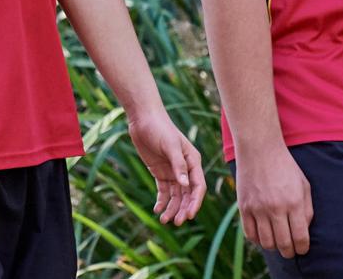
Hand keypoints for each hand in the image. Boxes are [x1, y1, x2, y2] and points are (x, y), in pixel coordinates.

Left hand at [126, 109, 205, 224]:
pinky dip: (162, 201)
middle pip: (187, 194)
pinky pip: (164, 191)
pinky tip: (157, 209)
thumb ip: (178, 165)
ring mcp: (173, 171)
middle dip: (182, 209)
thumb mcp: (170, 145)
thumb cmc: (160, 128)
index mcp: (193, 161)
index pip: (198, 186)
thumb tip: (186, 186)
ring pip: (176, 195)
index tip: (188, 215)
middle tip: (175, 222)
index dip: (195, 202)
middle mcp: (185, 168)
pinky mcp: (160, 172)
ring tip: (164, 220)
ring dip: (171, 208)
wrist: (143, 119)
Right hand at [234, 142, 311, 257]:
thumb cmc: (285, 167)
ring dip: (274, 247)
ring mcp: (258, 208)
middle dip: (289, 252)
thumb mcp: (303, 185)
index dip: (302, 248)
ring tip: (277, 243)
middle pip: (283, 244)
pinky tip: (263, 235)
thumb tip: (304, 231)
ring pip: (266, 242)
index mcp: (294, 202)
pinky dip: (258, 240)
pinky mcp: (244, 207)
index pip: (300, 238)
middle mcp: (276, 208)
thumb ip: (307, 210)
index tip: (302, 249)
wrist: (260, 149)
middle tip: (290, 250)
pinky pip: (250, 234)